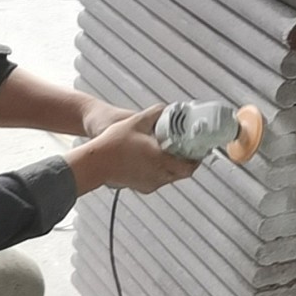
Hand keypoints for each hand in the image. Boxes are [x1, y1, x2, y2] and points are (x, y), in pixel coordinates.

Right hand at [65, 104, 200, 194]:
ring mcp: (150, 183)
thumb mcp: (136, 121)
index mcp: (161, 159)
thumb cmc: (114, 143)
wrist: (96, 162)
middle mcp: (159, 174)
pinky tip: (154, 161)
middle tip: (187, 151)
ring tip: (171, 154)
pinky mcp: (142, 187)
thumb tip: (166, 108)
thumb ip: (155, 113)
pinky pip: (158, 181)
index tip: (199, 151)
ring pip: (171, 178)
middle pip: (182, 173)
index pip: (190, 166)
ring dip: (174, 167)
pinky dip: (161, 172)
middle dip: (187, 163)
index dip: (197, 159)